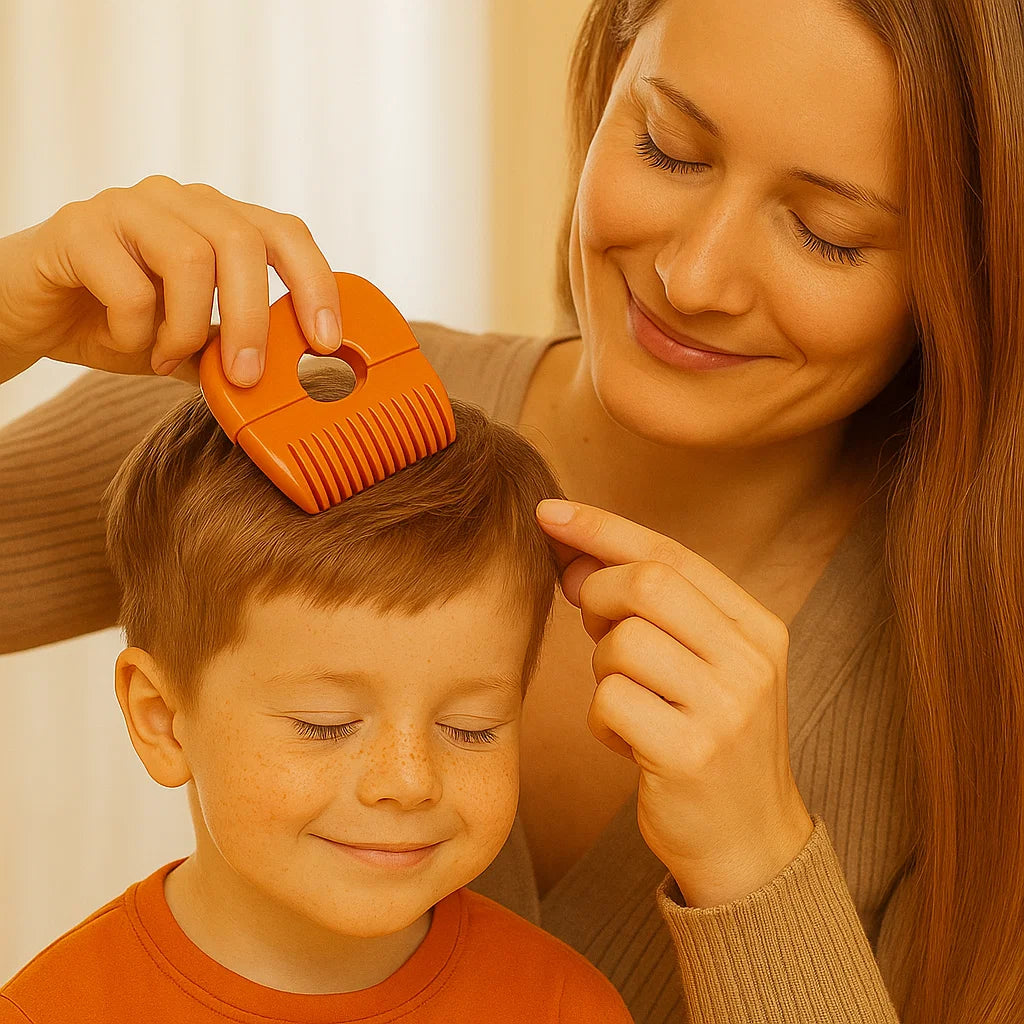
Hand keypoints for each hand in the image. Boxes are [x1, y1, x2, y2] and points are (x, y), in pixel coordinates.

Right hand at [0, 175, 342, 386]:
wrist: (29, 315)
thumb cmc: (116, 321)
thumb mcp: (191, 343)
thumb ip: (234, 349)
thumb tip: (292, 380)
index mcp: (216, 221)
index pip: (284, 233)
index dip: (316, 283)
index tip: (328, 340)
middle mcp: (179, 202)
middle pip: (242, 242)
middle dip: (253, 319)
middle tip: (245, 376)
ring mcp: (129, 207)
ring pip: (189, 258)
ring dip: (186, 327)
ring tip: (165, 355)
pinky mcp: (79, 227)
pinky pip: (129, 285)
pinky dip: (135, 329)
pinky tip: (124, 339)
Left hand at [536, 498, 813, 907]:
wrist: (749, 844)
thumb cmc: (709, 741)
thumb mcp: (699, 668)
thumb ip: (650, 613)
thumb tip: (575, 562)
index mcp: (757, 629)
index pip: (673, 554)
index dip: (605, 528)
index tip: (551, 513)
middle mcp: (751, 662)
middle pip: (647, 585)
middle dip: (598, 594)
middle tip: (590, 623)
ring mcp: (726, 709)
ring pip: (622, 643)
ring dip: (602, 667)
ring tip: (628, 700)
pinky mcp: (690, 755)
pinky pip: (610, 702)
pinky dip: (602, 719)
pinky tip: (628, 742)